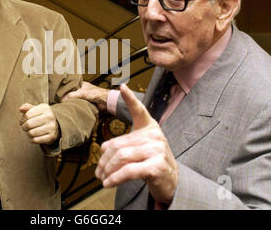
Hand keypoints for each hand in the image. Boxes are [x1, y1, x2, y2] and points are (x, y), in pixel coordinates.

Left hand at [19, 103, 59, 144]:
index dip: (22, 119)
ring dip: (28, 133)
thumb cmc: (42, 116)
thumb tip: (20, 108)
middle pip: (28, 124)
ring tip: (30, 131)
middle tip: (25, 127)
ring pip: (31, 133)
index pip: (27, 115)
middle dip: (24, 127)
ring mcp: (52, 127)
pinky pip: (35, 140)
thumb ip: (27, 107)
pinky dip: (32, 139)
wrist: (56, 126)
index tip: (23, 121)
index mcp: (45, 108)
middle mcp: (50, 117)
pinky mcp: (51, 137)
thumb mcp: (36, 109)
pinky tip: (34, 136)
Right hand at [62, 81, 108, 110]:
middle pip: (72, 93)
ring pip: (75, 99)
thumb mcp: (82, 93)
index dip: (65, 89)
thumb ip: (72, 95)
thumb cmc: (96, 93)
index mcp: (81, 85)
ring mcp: (84, 97)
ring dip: (71, 102)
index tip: (58, 92)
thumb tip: (62, 99)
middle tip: (59, 99)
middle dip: (67, 96)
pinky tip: (70, 108)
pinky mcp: (86, 103)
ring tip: (62, 104)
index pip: (71, 86)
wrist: (105, 101)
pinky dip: (75, 106)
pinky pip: (78, 104)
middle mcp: (82, 90)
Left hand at [95, 84, 177, 204]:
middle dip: (104, 159)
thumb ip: (123, 144)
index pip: (139, 110)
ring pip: (121, 156)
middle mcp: (155, 136)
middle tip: (98, 170)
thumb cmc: (152, 162)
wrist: (172, 181)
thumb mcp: (139, 148)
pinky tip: (108, 183)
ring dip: (107, 170)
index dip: (130, 98)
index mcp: (150, 128)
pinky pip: (128, 171)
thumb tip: (102, 147)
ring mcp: (157, 151)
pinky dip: (115, 178)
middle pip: (118, 144)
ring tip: (102, 177)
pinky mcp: (156, 166)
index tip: (122, 87)